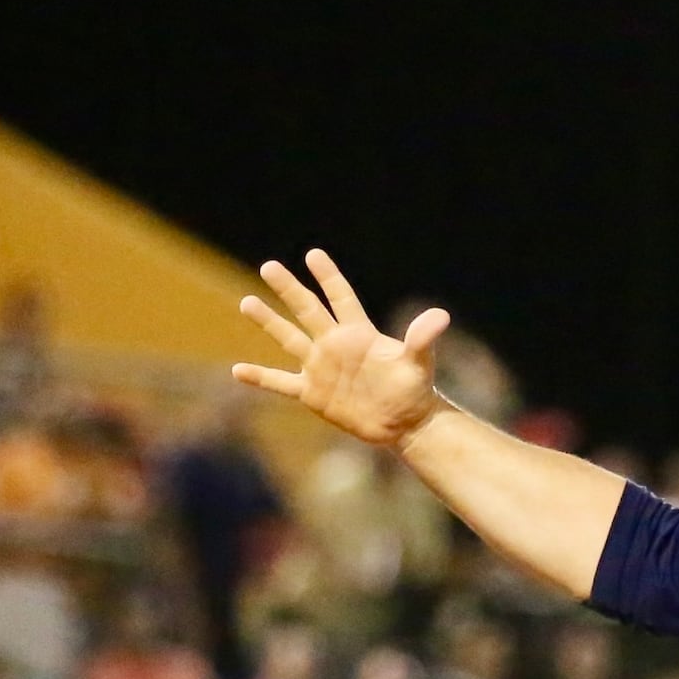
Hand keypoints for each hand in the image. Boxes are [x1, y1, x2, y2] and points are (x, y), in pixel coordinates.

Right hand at [234, 250, 449, 448]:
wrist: (405, 422)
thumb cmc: (414, 389)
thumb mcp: (418, 363)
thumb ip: (422, 339)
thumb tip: (441, 316)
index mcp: (359, 334)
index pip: (341, 299)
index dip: (330, 278)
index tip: (314, 255)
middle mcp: (335, 345)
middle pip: (308, 311)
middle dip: (289, 289)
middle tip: (269, 266)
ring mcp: (321, 368)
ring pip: (289, 339)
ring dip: (268, 322)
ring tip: (247, 302)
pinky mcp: (313, 393)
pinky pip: (281, 383)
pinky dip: (261, 378)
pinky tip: (237, 371)